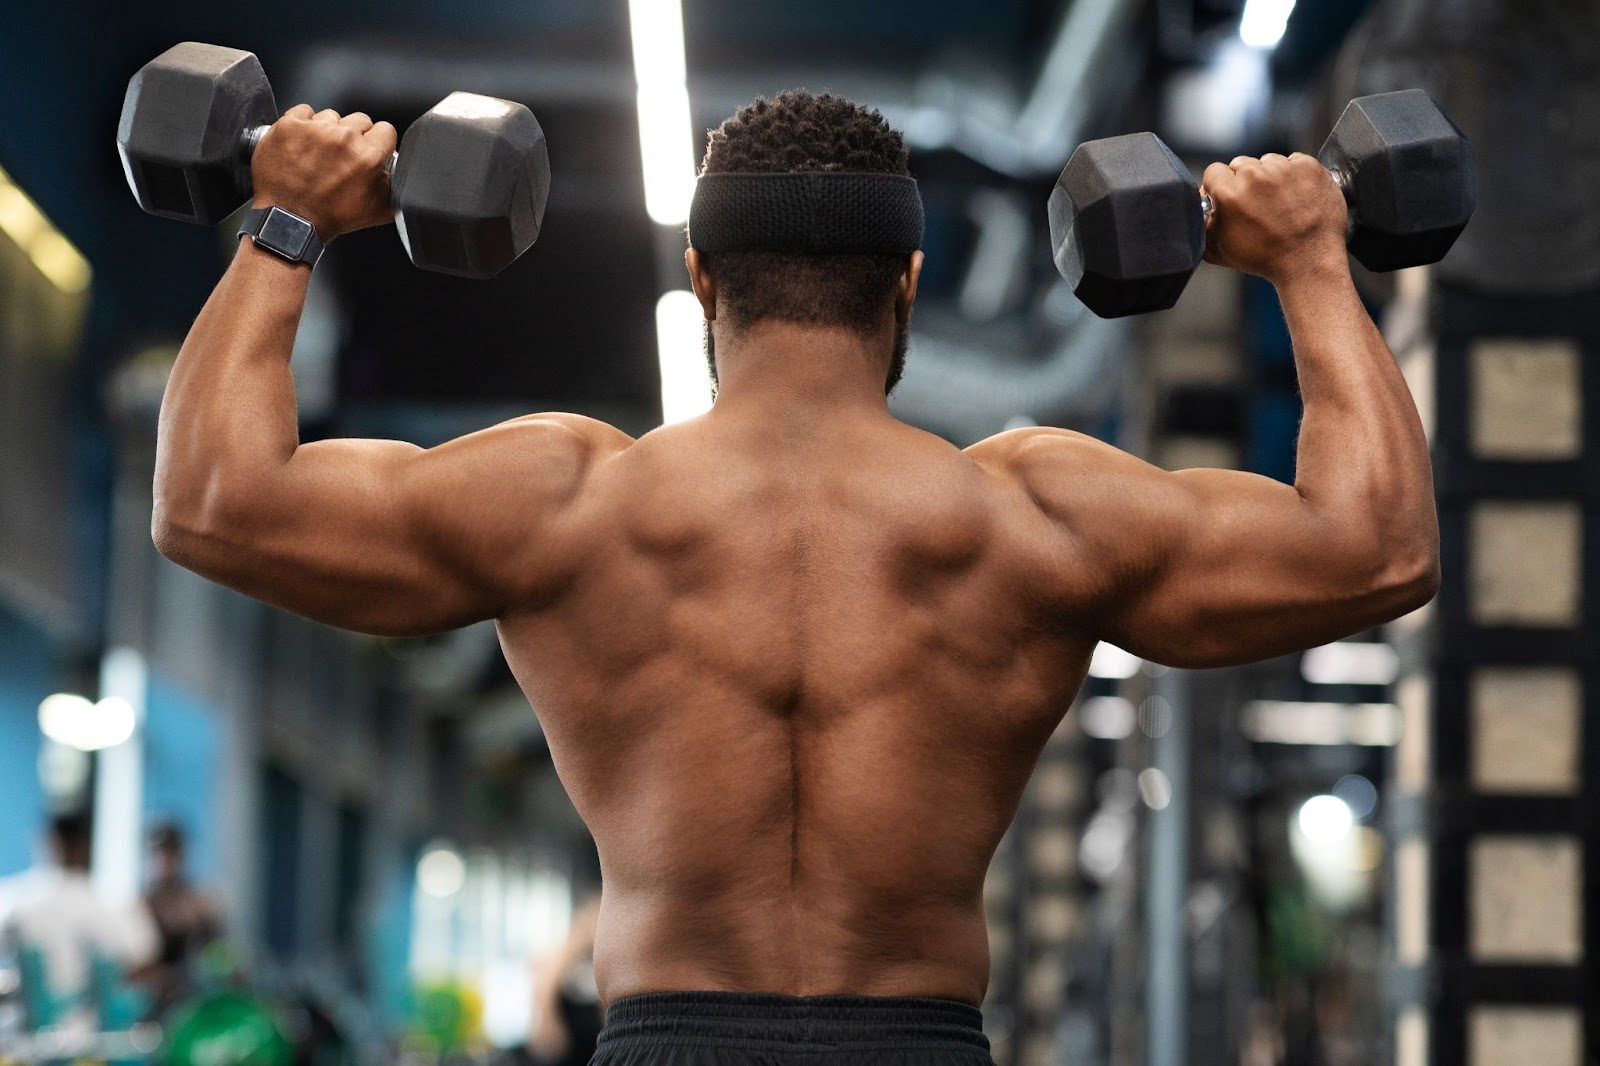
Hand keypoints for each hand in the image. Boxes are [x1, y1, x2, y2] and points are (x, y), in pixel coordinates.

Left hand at [250, 105, 398, 239]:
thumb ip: (397, 185)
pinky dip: (304, 126)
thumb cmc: (330, 216)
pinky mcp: (289, 125)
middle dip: (355, 137)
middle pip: (360, 119)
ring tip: (320, 154)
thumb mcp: (380, 210)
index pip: (386, 129)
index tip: (370, 150)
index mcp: (368, 156)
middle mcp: (343, 138)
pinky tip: (303, 145)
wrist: (290, 220)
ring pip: (332, 116)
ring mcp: (314, 129)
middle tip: (343, 157)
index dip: (379, 142)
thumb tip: (401, 170)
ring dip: (329, 131)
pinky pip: (304, 112)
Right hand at [1200, 153, 1347, 285]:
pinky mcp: (1309, 167)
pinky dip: (1293, 176)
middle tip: (1253, 204)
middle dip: (1243, 182)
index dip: (1217, 186)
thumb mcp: (1217, 249)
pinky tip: (1294, 197)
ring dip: (1268, 177)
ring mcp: (1285, 169)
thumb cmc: (1265, 259)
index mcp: (1230, 192)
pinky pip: (1294, 161)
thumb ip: (1202, 225)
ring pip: (1267, 162)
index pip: (1213, 171)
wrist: (1307, 262)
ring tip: (1277, 202)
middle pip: (1240, 164)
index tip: (1224, 196)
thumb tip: (1200, 212)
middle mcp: (1256, 176)